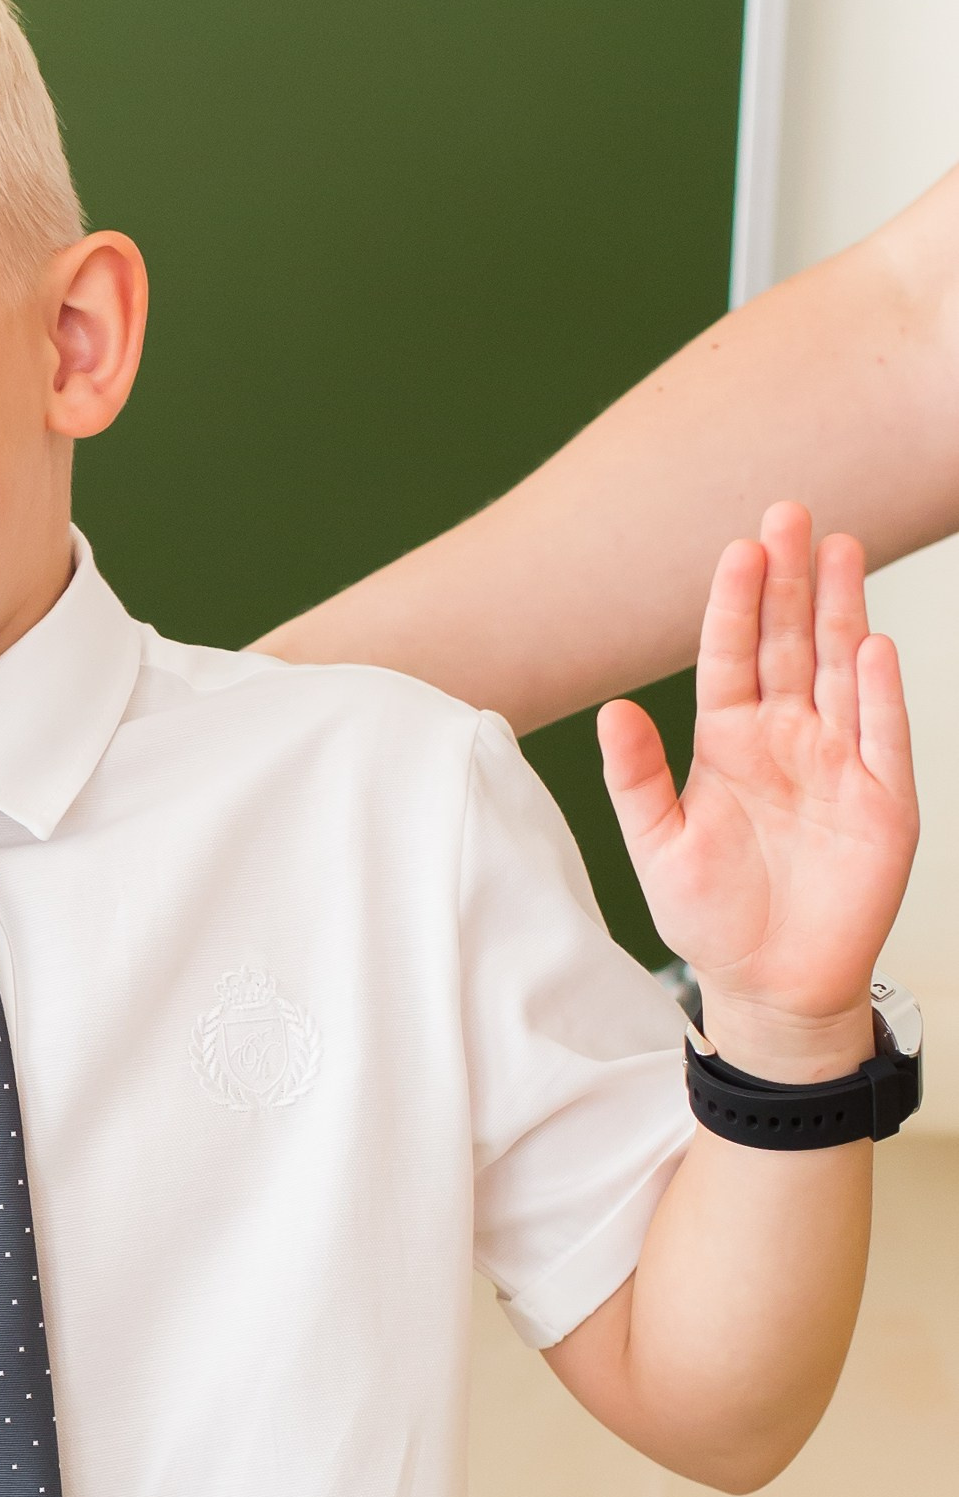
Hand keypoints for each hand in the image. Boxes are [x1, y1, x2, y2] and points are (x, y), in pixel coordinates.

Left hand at [599, 503, 916, 1078]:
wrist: (771, 985)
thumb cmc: (712, 919)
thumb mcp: (658, 849)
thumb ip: (635, 779)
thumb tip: (612, 710)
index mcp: (727, 744)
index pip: (730, 658)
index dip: (735, 604)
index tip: (738, 550)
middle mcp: (785, 740)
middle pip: (789, 644)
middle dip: (791, 580)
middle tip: (790, 512)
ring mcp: (838, 763)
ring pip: (840, 669)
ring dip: (841, 610)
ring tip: (840, 546)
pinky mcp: (882, 799)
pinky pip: (884, 733)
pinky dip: (879, 692)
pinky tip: (872, 645)